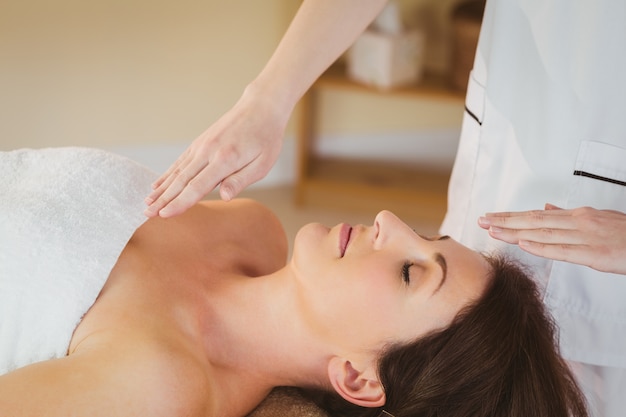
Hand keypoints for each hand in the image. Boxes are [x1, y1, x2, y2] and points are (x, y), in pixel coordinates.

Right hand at [144, 87, 288, 217]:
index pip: (197, 187)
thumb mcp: (262, 164)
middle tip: (146, 215)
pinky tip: (158, 185)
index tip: (164, 215)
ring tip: (147, 203)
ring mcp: (201, 145)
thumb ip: (240, 180)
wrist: (260, 107)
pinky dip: (167, 174)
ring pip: (177, 171)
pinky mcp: (200, 142)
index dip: (180, 203)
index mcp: (224, 160)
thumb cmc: (266, 139)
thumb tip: (223, 197)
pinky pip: (180, 161)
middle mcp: (208, 152)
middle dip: (163, 199)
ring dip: (161, 189)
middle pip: (181, 180)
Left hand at [478, 204, 625, 274]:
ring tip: (493, 230)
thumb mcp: (597, 219)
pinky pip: (563, 250)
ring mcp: (585, 237)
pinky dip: (541, 247)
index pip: (536, 216)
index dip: (511, 217)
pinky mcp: (594, 254)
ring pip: (543, 233)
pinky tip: (523, 244)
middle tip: (481, 221)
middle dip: (505, 221)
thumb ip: (569, 216)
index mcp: (577, 216)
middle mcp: (578, 222)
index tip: (491, 217)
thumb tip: (546, 208)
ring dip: (515, 232)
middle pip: (534, 221)